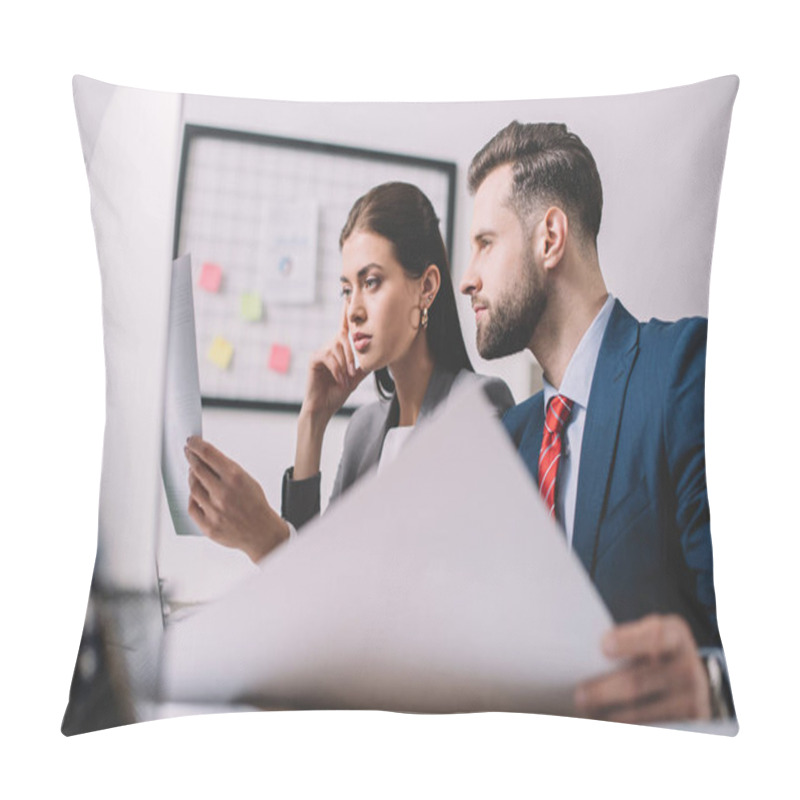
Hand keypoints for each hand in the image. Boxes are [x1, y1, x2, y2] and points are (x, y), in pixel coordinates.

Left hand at [184, 436, 289, 562]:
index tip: (192, 442)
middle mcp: (223, 493)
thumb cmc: (256, 506)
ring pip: (193, 488)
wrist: (262, 532)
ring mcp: (214, 510)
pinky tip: (196, 494)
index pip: (208, 454)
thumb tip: (207, 458)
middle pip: (197, 469)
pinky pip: (192, 507)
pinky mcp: (208, 525)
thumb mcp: (248, 480)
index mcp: (235, 478)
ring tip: (194, 473)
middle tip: (189, 454)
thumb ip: (227, 470)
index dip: (196, 445)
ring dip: (191, 478)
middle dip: (191, 458)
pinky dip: (192, 499)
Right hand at [301, 302, 366, 422]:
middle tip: (353, 372)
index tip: (347, 299)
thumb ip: (363, 366)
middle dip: (351, 354)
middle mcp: (329, 347)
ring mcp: (320, 352)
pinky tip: (339, 379)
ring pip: (337, 348)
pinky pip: (329, 357)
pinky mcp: (314, 359)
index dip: (346, 314)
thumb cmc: (337, 393)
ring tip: (346, 380)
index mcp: (339, 350)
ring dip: (345, 365)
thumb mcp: (355, 378)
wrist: (323, 408)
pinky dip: (337, 369)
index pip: (344, 329)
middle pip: (343, 338)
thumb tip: (378, 357)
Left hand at [574, 614, 710, 723]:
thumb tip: (580, 652)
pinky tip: (607, 725)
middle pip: (639, 681)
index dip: (628, 642)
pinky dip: (625, 728)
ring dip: (610, 715)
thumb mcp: (646, 633)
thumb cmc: (653, 650)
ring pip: (641, 711)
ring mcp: (692, 697)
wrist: (689, 678)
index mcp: (674, 635)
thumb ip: (625, 638)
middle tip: (580, 696)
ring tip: (587, 713)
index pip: (654, 637)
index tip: (604, 647)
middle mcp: (687, 666)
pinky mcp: (688, 723)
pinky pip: (651, 729)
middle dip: (605, 691)